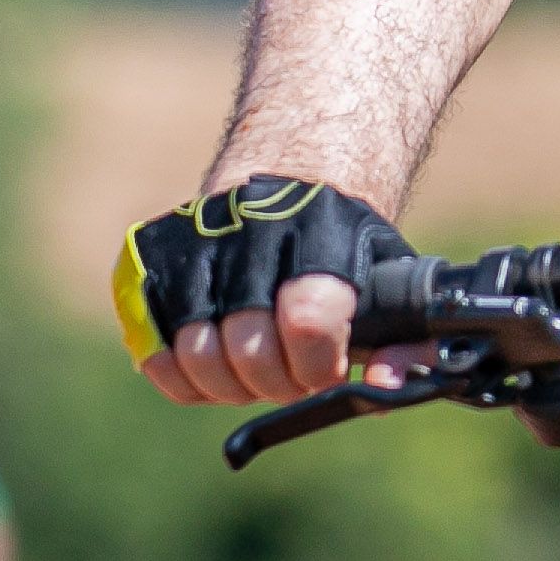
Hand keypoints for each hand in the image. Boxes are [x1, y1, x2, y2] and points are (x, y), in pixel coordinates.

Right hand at [113, 175, 432, 408]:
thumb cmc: (346, 243)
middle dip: (277, 382)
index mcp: (320, 232)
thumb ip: (408, 340)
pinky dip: (184, 378)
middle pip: (248, 346)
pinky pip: (154, 350)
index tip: (328, 367)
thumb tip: (386, 387)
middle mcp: (250, 232)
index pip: (307, 318)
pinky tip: (216, 369)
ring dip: (230, 385)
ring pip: (195, 354)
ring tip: (257, 370)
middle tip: (294, 376)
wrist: (291, 173)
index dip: (317, 364)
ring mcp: (194, 244)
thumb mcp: (394, 275)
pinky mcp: (151, 261)